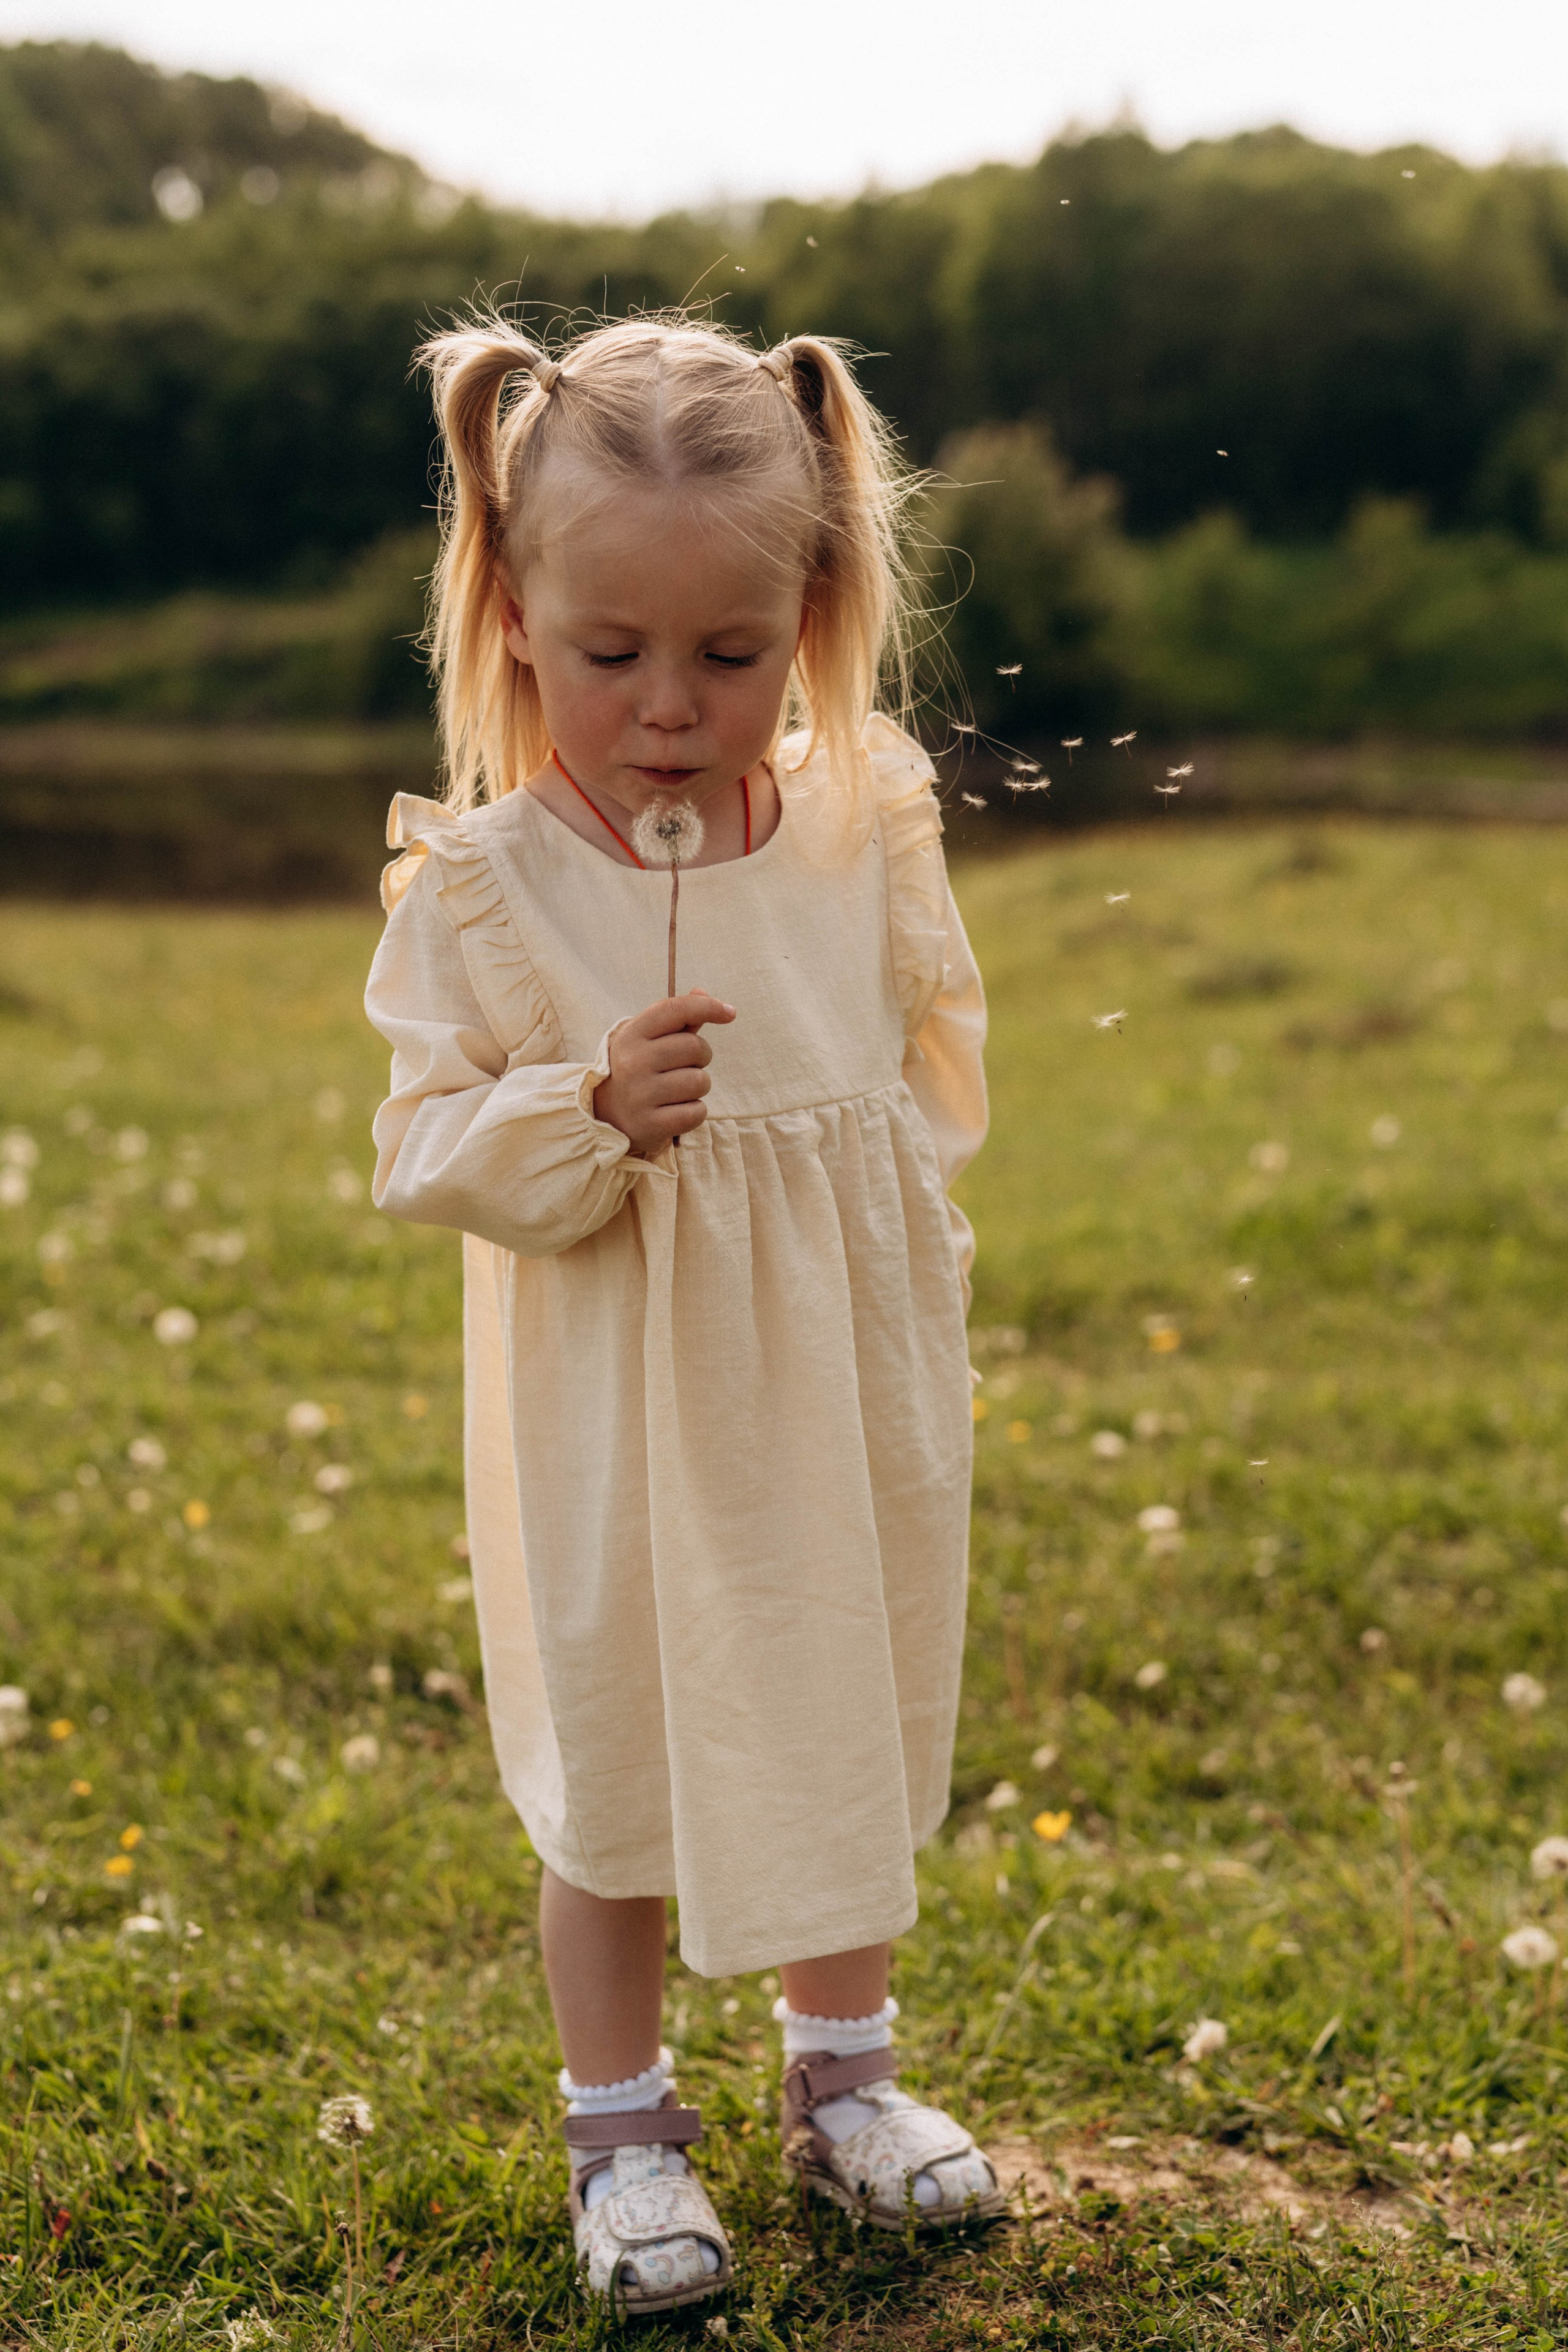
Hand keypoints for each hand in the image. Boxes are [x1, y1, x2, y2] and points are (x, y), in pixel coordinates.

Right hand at [592, 990, 735, 1157]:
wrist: (605, 1115)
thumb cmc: (637, 1068)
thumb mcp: (648, 1039)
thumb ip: (678, 1017)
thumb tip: (704, 993)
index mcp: (632, 1035)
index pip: (675, 1010)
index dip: (707, 1007)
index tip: (730, 1012)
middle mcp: (633, 1062)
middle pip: (695, 1047)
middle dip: (701, 1056)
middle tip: (684, 1065)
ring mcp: (640, 1095)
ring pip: (699, 1081)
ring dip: (698, 1085)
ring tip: (678, 1090)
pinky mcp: (650, 1124)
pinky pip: (697, 1112)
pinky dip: (694, 1111)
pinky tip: (676, 1110)